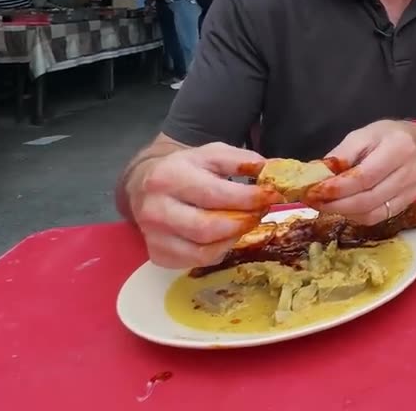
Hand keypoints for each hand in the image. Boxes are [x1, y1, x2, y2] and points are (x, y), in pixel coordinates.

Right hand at [127, 142, 277, 268]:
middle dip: (243, 222)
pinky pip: (196, 261)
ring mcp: (154, 235)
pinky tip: (226, 237)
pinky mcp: (157, 254)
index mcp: (170, 177)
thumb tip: (272, 170)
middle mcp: (157, 209)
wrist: (144, 183)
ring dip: (233, 239)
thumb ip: (241, 160)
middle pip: (208, 228)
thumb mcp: (211, 154)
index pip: (215, 194)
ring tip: (245, 224)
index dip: (249, 198)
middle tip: (260, 213)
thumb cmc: (185, 169)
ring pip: (202, 251)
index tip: (272, 195)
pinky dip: (218, 252)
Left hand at [308, 120, 415, 224]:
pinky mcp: (410, 202)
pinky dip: (358, 216)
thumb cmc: (385, 136)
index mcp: (397, 148)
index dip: (338, 188)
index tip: (315, 191)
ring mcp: (411, 190)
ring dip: (345, 212)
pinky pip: (380, 217)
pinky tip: (345, 209)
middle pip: (369, 198)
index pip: (364, 176)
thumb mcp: (361, 136)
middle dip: (338, 204)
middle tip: (315, 202)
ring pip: (373, 212)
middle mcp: (408, 172)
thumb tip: (317, 176)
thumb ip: (340, 155)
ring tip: (326, 206)